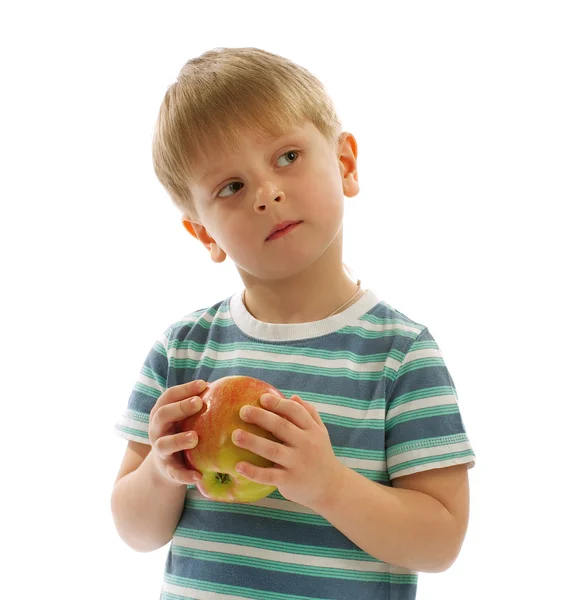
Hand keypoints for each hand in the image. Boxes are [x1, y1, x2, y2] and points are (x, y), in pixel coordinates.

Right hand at [147, 379, 207, 486]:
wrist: (166, 467)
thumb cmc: (182, 432)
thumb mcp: (186, 418)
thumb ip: (198, 405)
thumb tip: (228, 385)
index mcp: (162, 413)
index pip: (169, 396)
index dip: (184, 389)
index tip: (203, 384)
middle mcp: (157, 430)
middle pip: (162, 415)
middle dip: (179, 408)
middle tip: (198, 403)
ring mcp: (160, 451)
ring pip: (164, 444)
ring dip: (178, 440)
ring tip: (194, 438)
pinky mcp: (167, 470)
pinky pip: (174, 473)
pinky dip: (185, 475)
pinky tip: (199, 476)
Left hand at [231, 393, 346, 510]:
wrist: (331, 488)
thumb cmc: (320, 455)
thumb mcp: (320, 433)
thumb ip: (309, 414)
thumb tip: (293, 396)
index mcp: (312, 430)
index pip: (295, 412)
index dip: (279, 403)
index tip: (262, 398)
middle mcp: (306, 445)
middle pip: (282, 427)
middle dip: (261, 417)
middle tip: (243, 411)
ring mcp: (297, 463)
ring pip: (273, 450)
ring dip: (253, 442)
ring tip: (235, 435)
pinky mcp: (289, 481)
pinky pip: (269, 476)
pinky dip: (254, 472)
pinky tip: (238, 466)